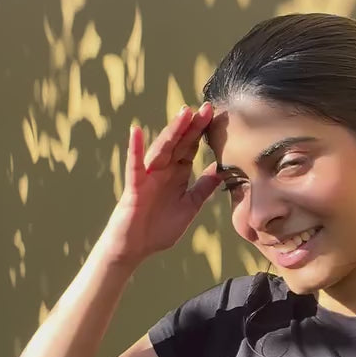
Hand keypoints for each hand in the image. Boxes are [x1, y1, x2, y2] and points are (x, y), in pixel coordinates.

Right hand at [102, 103, 221, 264]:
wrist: (134, 249)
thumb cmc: (158, 229)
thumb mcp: (189, 206)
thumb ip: (203, 188)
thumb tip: (221, 171)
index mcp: (176, 175)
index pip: (190, 149)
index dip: (202, 133)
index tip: (216, 115)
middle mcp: (162, 171)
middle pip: (179, 144)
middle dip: (192, 126)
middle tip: (206, 107)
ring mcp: (148, 177)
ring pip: (161, 150)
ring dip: (171, 131)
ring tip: (184, 113)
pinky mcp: (134, 188)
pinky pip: (135, 166)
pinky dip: (135, 149)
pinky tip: (137, 132)